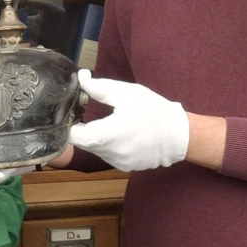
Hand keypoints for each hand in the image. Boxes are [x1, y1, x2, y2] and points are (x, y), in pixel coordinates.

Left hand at [67, 70, 188, 171]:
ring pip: (95, 149)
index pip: (72, 136)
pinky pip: (108, 155)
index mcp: (107, 135)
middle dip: (83, 128)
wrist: (179, 136)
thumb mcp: (127, 93)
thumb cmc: (154, 111)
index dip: (67, 124)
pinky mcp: (124, 167)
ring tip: (111, 122)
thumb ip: (100, 88)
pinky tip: (122, 134)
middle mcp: (109, 153)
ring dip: (96, 137)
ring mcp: (117, 163)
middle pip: (83, 142)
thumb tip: (82, 78)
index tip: (71, 112)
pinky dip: (109, 145)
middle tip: (89, 112)